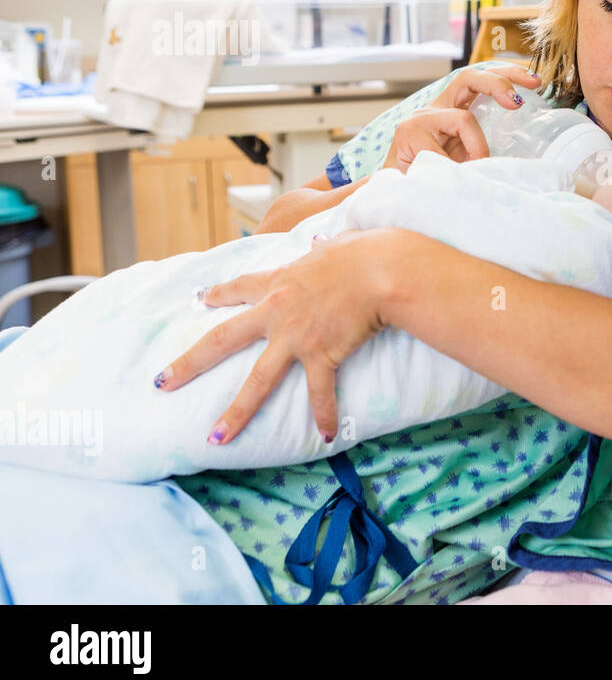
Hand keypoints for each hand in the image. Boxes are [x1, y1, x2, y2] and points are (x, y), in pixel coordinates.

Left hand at [157, 229, 394, 445]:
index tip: (200, 298)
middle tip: (162, 383)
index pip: (240, 287)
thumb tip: (326, 242)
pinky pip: (319, 392)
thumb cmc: (363, 252)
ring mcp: (296, 337)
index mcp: (280, 281)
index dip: (218, 293)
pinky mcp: (321, 354)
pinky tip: (325, 436)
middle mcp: (277, 312)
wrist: (380, 270)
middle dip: (189, 363)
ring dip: (236, 412)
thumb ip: (325, 248)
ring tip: (216, 437)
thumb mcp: (336, 244)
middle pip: (222, 340)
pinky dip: (324, 415)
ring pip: (258, 381)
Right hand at [382, 63, 541, 171]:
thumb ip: (485, 148)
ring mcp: (421, 118)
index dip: (508, 75)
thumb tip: (526, 148)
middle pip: (469, 77)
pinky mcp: (408, 133)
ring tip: (475, 168)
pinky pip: (443, 148)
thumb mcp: (468, 159)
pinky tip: (452, 178)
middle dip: (499, 82)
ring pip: (464, 118)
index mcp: (452, 108)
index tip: (536, 83)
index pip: (481, 80)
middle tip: (518, 102)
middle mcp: (436, 107)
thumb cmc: (436, 179)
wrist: (397, 197)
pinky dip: (454, 166)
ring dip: (478, 147)